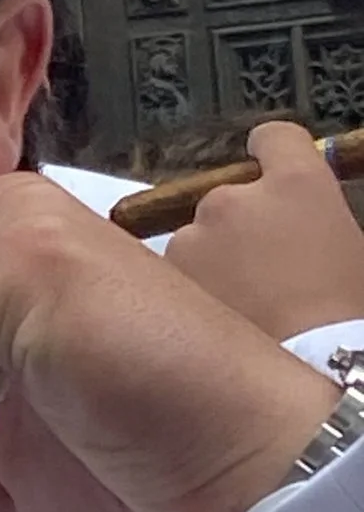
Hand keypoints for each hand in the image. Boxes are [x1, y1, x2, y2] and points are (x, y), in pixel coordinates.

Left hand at [158, 117, 363, 339]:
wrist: (315, 372)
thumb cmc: (349, 313)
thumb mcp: (352, 251)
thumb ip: (317, 221)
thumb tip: (301, 226)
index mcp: (298, 183)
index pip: (274, 139)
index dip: (272, 155)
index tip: (270, 176)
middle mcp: (237, 197)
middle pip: (228, 198)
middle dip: (239, 228)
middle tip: (261, 274)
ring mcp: (195, 235)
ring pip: (196, 239)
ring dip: (211, 262)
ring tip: (240, 307)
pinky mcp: (166, 277)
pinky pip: (175, 276)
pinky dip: (189, 291)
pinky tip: (218, 322)